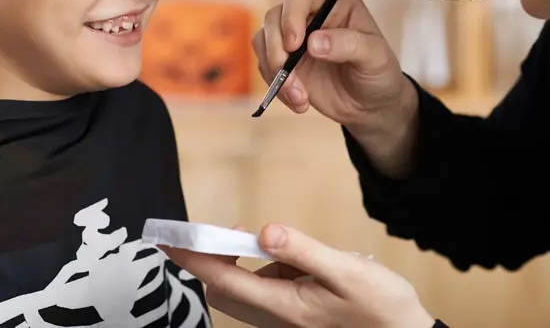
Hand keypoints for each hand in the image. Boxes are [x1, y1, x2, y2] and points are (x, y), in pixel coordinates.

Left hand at [163, 224, 434, 327]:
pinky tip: (297, 262)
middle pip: (222, 289)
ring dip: (243, 264)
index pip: (223, 279)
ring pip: (241, 291)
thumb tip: (264, 231)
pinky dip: (265, 272)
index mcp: (284, 307)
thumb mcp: (347, 272)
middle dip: (214, 258)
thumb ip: (303, 250)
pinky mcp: (292, 318)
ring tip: (278, 246)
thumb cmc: (382, 307)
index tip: (167, 239)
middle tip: (233, 232)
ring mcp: (283, 321)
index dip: (192, 257)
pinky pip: (263, 292)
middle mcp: (276, 319)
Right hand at [253, 0, 418, 176]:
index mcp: (333, 1)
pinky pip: (264, 66)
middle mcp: (308, 14)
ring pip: (262, 40)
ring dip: (274, 71)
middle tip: (291, 79)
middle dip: (276, 50)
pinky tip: (300, 102)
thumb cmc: (378, 72)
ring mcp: (292, 37)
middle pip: (273, 16)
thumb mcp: (375, 57)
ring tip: (300, 97)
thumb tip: (314, 42)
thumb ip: (349, 45)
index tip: (295, 45)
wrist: (370, 105)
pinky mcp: (282, 59)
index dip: (290, 15)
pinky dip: (276, 86)